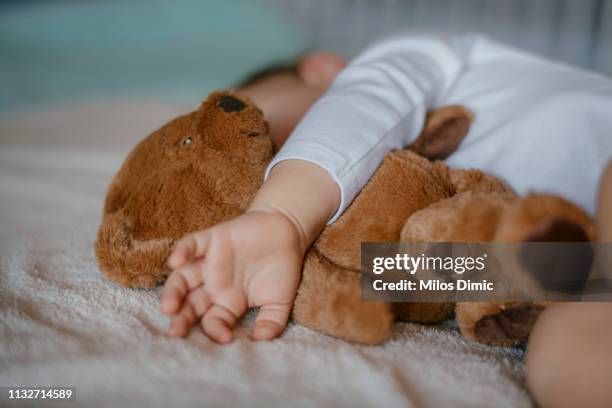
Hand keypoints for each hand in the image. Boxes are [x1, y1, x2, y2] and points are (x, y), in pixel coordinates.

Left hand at [160, 207, 303, 342]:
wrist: (288, 231)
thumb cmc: (282, 267)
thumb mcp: (280, 301)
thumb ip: (271, 322)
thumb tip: (261, 342)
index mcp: (228, 302)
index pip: (213, 321)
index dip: (216, 331)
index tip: (226, 338)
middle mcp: (214, 284)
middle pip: (190, 304)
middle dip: (181, 318)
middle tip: (175, 332)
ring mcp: (210, 262)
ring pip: (182, 278)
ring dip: (173, 292)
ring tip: (169, 306)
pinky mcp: (211, 240)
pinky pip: (191, 245)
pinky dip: (182, 251)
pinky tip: (175, 262)